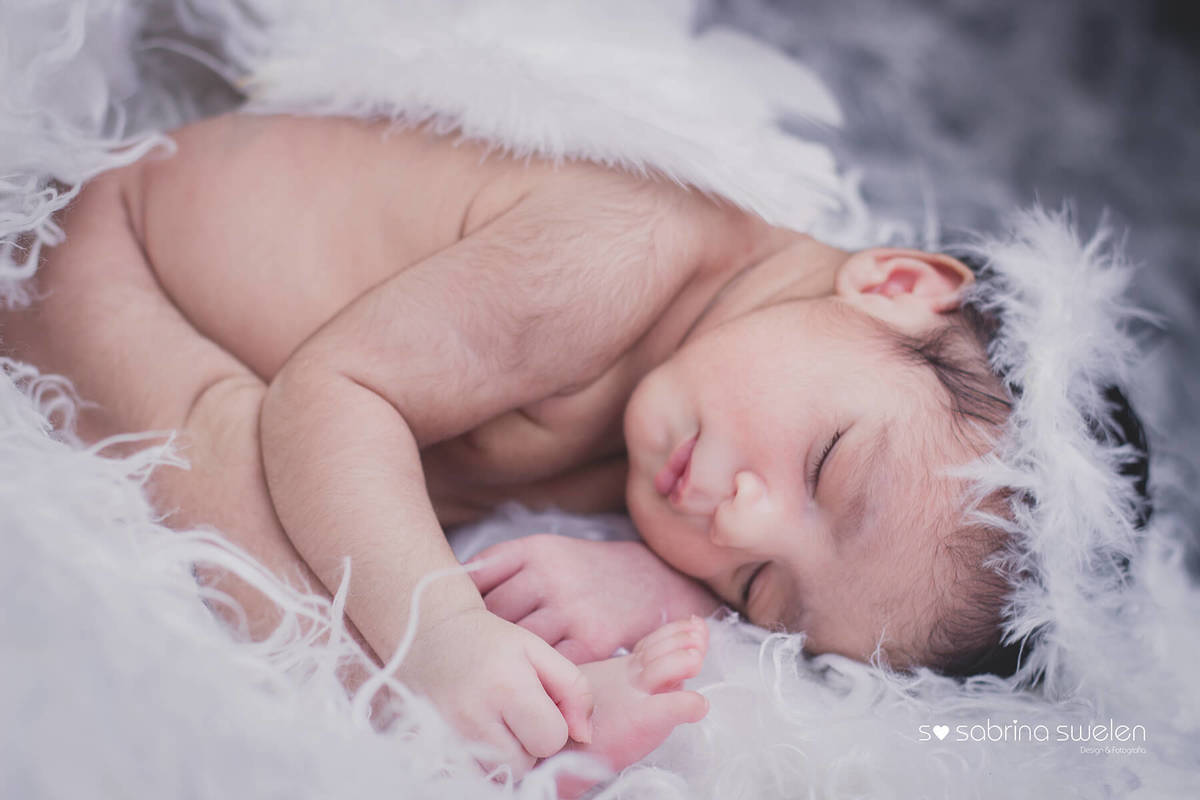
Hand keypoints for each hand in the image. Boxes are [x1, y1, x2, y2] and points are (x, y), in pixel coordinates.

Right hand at [401, 608, 594, 776]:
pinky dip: (481, 763)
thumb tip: (584, 736)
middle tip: (515, 715)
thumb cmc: (492, 643)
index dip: (553, 726)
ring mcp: (448, 737)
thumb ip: (575, 690)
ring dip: (504, 757)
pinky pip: (470, 778)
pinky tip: (479, 735)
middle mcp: (474, 717)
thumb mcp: (540, 651)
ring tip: (496, 724)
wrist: (432, 635)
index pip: (551, 740)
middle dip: (528, 745)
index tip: (539, 706)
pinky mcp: (431, 749)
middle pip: (524, 765)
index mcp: (507, 687)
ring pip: (497, 776)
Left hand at [466, 535, 719, 663]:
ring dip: (506, 660)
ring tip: (497, 670)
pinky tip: (531, 678)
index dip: (464, 605)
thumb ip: (502, 565)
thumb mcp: (547, 551)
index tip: (459, 621)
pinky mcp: (592, 641)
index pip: (478, 581)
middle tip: (473, 653)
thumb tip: (449, 585)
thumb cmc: (587, 571)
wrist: (653, 583)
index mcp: (537, 550)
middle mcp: (553, 576)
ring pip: (517, 643)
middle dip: (481, 636)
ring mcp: (572, 610)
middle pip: (494, 615)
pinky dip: (537, 675)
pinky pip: (548, 666)